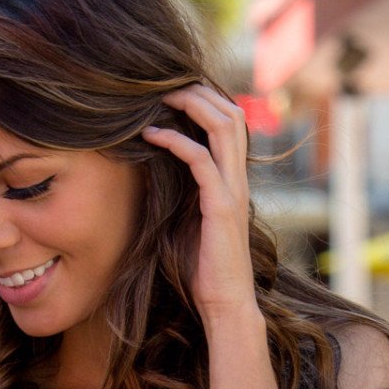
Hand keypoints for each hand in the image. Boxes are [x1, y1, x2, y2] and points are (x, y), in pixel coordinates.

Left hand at [141, 83, 257, 326]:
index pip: (229, 122)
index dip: (204, 99)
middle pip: (231, 113)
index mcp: (231, 180)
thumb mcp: (188, 220)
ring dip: (191, 105)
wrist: (224, 305)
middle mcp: (237, 179)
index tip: (170, 91)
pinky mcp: (221, 208)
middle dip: (199, 91)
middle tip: (163, 83)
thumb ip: (182, 191)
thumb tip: (152, 168)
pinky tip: (152, 136)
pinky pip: (202, 160)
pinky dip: (177, 142)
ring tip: (160, 98)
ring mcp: (232, 191)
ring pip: (224, 126)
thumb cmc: (203, 269)